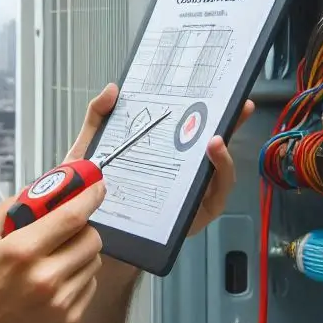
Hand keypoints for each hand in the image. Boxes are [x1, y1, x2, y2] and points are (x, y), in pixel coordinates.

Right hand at [0, 185, 105, 322]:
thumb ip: (10, 209)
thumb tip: (39, 189)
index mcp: (21, 252)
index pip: (72, 217)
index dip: (90, 197)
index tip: (98, 187)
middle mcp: (45, 277)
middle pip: (92, 238)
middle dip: (85, 228)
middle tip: (69, 230)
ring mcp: (60, 303)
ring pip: (94, 262)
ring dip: (81, 253)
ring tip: (58, 258)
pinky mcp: (68, 322)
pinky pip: (89, 287)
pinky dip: (78, 278)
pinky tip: (55, 282)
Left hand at [67, 84, 253, 238]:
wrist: (83, 233)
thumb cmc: (89, 193)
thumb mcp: (89, 151)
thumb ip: (98, 118)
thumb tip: (113, 89)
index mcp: (161, 155)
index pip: (189, 129)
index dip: (208, 109)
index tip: (221, 89)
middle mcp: (181, 174)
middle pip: (211, 146)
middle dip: (229, 124)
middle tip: (238, 106)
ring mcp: (190, 195)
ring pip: (218, 171)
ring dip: (223, 154)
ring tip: (217, 139)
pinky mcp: (194, 216)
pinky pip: (216, 195)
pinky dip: (219, 176)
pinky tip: (213, 163)